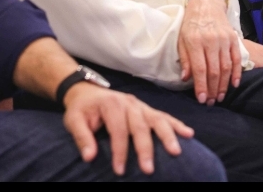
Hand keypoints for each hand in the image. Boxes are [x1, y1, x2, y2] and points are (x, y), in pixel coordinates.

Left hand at [62, 83, 193, 175]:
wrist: (88, 92)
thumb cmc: (82, 109)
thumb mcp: (74, 120)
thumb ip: (82, 137)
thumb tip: (89, 157)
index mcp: (112, 105)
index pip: (118, 130)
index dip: (119, 150)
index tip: (119, 170)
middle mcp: (130, 103)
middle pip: (141, 126)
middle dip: (145, 148)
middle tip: (148, 169)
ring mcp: (141, 105)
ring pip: (158, 119)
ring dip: (168, 136)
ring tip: (176, 151)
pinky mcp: (148, 109)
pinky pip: (164, 116)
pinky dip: (177, 125)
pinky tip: (188, 134)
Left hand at [178, 0, 241, 105]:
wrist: (206, 5)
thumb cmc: (191, 24)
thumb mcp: (182, 40)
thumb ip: (185, 59)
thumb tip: (186, 78)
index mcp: (195, 42)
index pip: (199, 68)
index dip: (201, 86)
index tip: (202, 99)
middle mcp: (211, 41)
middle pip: (214, 70)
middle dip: (213, 89)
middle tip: (211, 102)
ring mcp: (224, 40)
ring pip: (226, 67)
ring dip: (224, 85)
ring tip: (220, 97)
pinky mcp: (233, 39)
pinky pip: (236, 58)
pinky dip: (236, 73)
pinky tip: (234, 84)